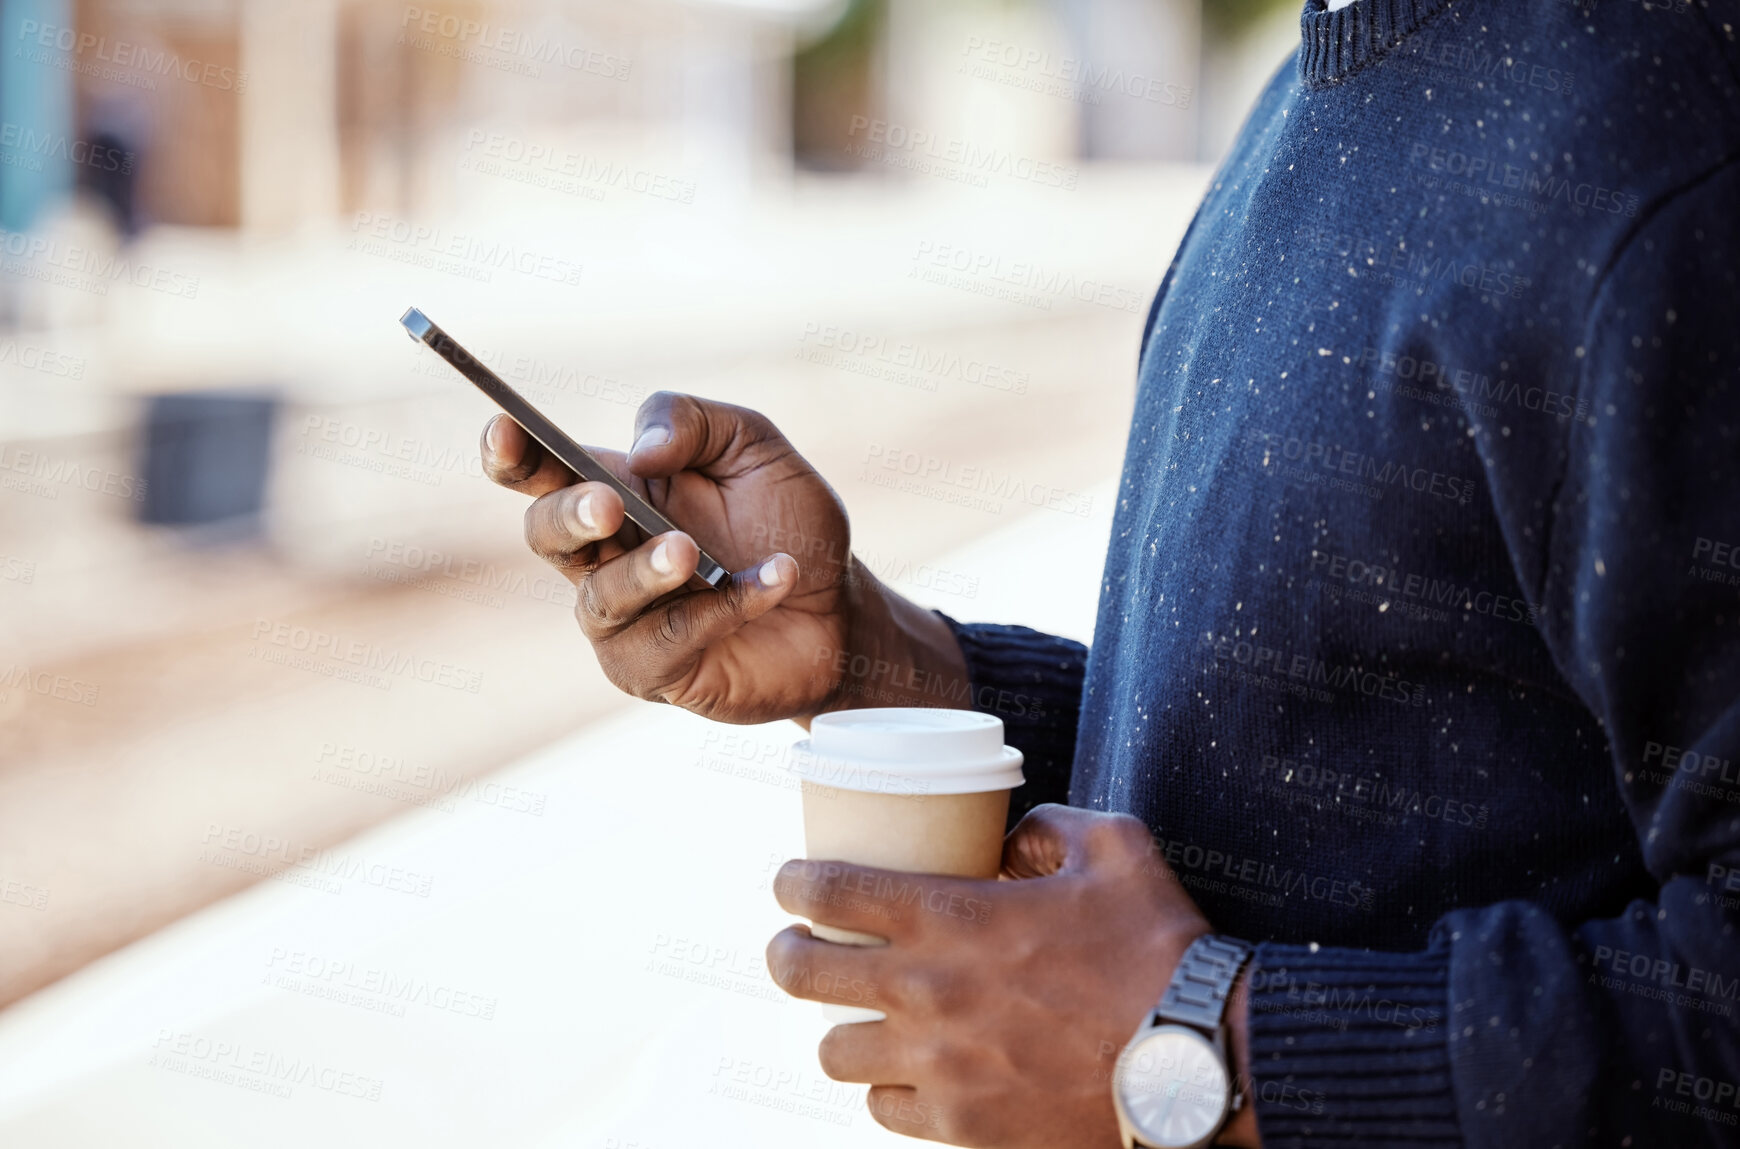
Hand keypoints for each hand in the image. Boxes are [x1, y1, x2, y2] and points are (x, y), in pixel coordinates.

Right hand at [480, 391, 965, 724]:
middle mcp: (604, 560)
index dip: (511, 454)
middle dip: (570, 515)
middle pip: (545, 535)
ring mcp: (624, 623)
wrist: (843, 606)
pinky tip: (776, 578)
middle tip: (611, 503)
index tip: (505, 429)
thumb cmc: (787, 523)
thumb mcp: (753, 446)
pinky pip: (669, 640)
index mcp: (614, 492)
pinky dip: (723, 607)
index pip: (540, 472)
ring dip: (646, 571)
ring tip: (693, 552)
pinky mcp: (659, 672)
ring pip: (601, 599)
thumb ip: (692, 422)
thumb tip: (642, 452)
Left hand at [766, 806, 1254, 1147]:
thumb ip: (1051, 827)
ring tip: (852, 1017)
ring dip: (835, 1028)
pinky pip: (883, 1110)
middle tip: (795, 947)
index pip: (828, 892)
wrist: (1196, 1061)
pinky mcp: (962, 1126)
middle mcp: (925, 993)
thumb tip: (1010, 838)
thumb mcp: (1114, 847)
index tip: (789, 883)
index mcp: (950, 918)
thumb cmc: (1157, 947)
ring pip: (833, 1053)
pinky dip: (884, 1089)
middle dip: (786, 954)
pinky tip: (902, 1072)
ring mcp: (937, 1066)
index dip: (792, 882)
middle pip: (802, 974)